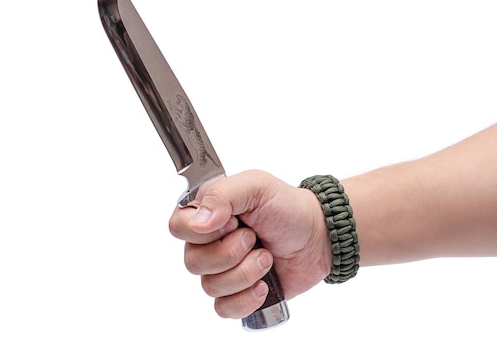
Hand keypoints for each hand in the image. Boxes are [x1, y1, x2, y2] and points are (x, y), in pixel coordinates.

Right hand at [168, 170, 330, 318]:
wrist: (318, 236)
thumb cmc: (287, 208)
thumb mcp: (257, 186)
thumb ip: (222, 195)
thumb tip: (199, 222)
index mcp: (207, 212)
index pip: (178, 227)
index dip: (203, 231)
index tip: (232, 223)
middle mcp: (209, 242)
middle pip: (192, 262)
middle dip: (231, 253)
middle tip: (255, 239)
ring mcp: (222, 270)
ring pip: (209, 287)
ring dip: (245, 273)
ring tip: (267, 258)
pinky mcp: (237, 294)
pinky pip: (224, 308)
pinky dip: (246, 298)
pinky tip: (264, 284)